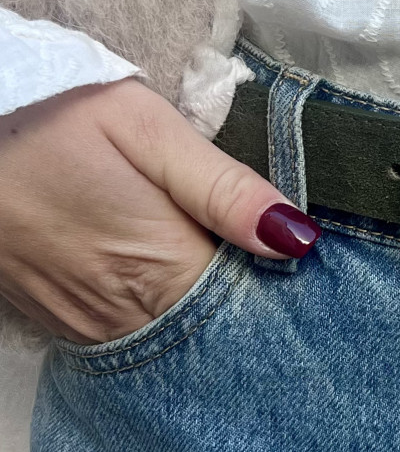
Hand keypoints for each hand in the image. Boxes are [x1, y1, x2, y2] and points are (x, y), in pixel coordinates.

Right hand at [0, 79, 318, 344]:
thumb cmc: (57, 116)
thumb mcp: (147, 129)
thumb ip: (222, 188)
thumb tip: (296, 238)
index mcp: (159, 266)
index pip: (246, 311)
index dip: (277, 284)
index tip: (297, 256)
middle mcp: (119, 313)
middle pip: (207, 329)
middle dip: (241, 299)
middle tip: (259, 250)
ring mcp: (80, 324)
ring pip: (162, 336)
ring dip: (192, 305)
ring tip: (205, 252)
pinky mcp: (50, 320)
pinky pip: (118, 332)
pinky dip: (146, 310)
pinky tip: (151, 267)